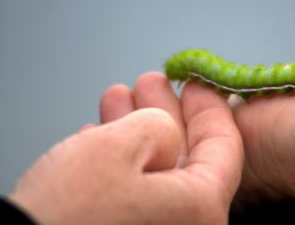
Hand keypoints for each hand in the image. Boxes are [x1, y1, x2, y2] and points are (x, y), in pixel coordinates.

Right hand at [10, 73, 242, 224]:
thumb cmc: (68, 213)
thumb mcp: (118, 147)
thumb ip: (158, 126)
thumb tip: (164, 130)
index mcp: (201, 208)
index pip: (225, 146)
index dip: (209, 107)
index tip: (194, 83)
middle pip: (189, 156)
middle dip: (164, 112)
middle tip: (148, 83)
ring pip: (159, 170)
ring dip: (136, 131)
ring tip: (116, 99)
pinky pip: (139, 190)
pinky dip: (123, 160)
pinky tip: (103, 136)